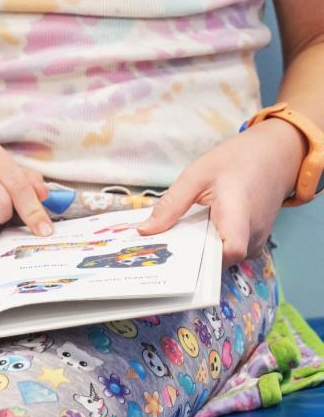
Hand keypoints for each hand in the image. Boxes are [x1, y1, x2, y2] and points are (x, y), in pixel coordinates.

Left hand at [138, 119, 303, 266]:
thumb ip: (171, 204)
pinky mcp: (253, 242)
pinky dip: (207, 248)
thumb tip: (144, 230)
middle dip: (188, 260)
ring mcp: (256, 240)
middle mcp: (253, 232)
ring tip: (170, 246)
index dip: (205, 260)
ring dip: (197, 255)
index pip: (231, 249)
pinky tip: (189, 239)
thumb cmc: (236, 161)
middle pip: (219, 261)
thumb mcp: (196, 175)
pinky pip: (227, 253)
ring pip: (222, 260)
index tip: (176, 258)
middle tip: (157, 254)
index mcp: (239, 212)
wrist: (273, 155)